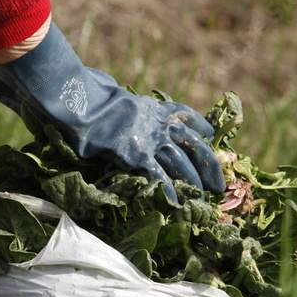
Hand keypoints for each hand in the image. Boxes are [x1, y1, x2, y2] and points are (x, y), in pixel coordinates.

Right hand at [0, 22, 224, 203]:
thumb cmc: (85, 94)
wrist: (77, 99)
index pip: (184, 116)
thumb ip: (114, 98)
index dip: (199, 127)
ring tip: (207, 195)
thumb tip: (106, 92)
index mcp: (151, 107)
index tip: (210, 134)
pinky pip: (159, 176)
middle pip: (193, 143)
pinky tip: (180, 204)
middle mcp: (156, 122)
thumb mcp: (107, 92)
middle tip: (220, 180)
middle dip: (209, 163)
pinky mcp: (136, 154)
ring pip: (182, 162)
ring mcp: (148, 138)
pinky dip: (171, 191)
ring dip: (196, 180)